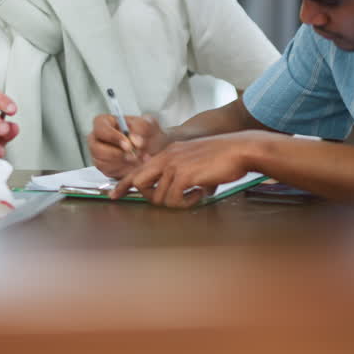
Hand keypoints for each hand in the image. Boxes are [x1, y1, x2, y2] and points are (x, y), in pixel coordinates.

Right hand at [87, 114, 169, 177]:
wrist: (153, 148)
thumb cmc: (145, 132)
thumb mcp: (147, 124)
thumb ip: (141, 128)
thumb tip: (133, 140)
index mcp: (104, 122)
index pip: (100, 128)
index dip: (113, 137)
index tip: (128, 145)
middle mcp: (97, 138)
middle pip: (97, 148)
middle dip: (117, 154)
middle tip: (134, 156)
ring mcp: (98, 154)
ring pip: (102, 162)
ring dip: (122, 163)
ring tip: (139, 160)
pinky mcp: (104, 168)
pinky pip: (108, 172)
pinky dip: (123, 170)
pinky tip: (135, 166)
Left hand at [109, 131, 277, 207]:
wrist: (240, 149)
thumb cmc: (222, 157)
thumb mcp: (195, 160)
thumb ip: (180, 173)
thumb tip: (172, 195)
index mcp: (168, 152)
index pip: (138, 169)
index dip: (123, 184)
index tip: (113, 196)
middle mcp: (167, 157)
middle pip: (140, 184)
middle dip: (151, 198)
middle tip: (173, 200)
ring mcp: (174, 165)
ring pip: (159, 198)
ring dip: (176, 203)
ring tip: (194, 195)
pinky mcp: (183, 175)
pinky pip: (174, 200)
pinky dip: (186, 203)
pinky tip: (200, 193)